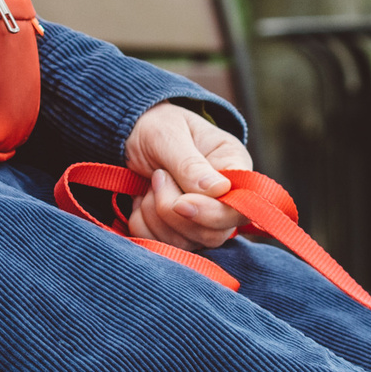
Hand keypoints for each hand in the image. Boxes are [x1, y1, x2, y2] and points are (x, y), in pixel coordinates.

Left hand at [123, 103, 252, 249]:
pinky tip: (143, 200)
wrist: (130, 134)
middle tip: (157, 176)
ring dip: (155, 215)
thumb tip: (219, 189)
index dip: (212, 213)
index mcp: (234, 168)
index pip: (241, 207)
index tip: (181, 203)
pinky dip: (144, 225)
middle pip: (214, 233)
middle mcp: (226, 200)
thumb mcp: (168, 134)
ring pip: (188, 242)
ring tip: (150, 183)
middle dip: (174, 211)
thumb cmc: (154, 127)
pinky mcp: (181, 232)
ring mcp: (204, 220)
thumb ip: (190, 163)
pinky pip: (164, 244)